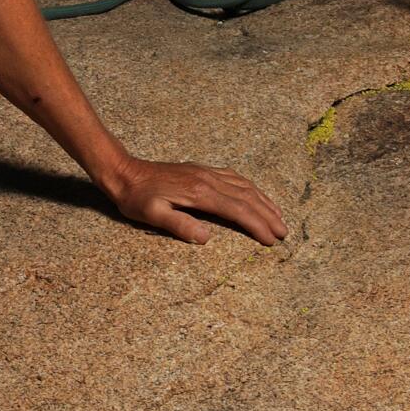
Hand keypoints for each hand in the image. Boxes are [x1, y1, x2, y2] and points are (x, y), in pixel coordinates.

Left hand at [103, 153, 287, 248]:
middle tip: (284, 233)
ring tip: (279, 216)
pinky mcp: (202, 170)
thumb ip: (179, 225)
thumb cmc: (136, 198)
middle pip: (247, 198)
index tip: (271, 239)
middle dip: (268, 215)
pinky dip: (251, 188)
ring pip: (244, 186)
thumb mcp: (152, 214)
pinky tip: (256, 195)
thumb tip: (206, 238)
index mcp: (199, 193)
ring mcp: (206, 172)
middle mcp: (208, 179)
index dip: (257, 225)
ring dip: (264, 201)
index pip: (237, 210)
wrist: (125, 172)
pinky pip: (234, 177)